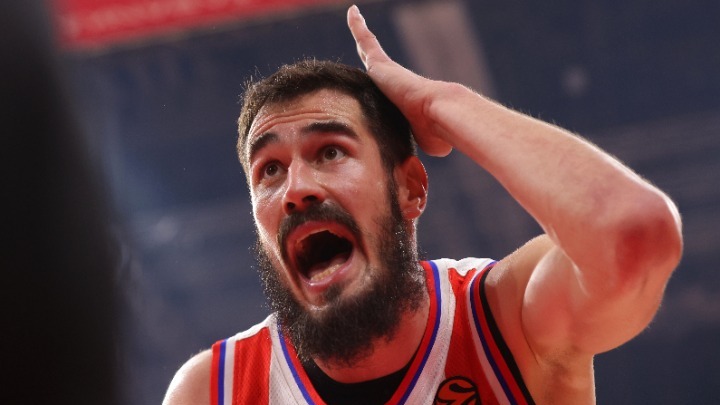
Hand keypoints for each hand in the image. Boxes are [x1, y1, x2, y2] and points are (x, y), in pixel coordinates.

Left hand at [347, 5, 452, 156]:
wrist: (439, 115)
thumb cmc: (434, 134)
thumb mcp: (422, 144)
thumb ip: (418, 150)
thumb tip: (425, 167)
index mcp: (399, 99)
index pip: (387, 89)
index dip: (382, 85)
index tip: (380, 82)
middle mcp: (393, 81)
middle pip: (377, 64)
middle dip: (370, 53)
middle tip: (363, 40)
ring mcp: (387, 70)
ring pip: (370, 47)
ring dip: (363, 32)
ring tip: (355, 17)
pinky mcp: (381, 63)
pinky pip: (366, 38)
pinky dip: (359, 25)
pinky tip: (352, 11)